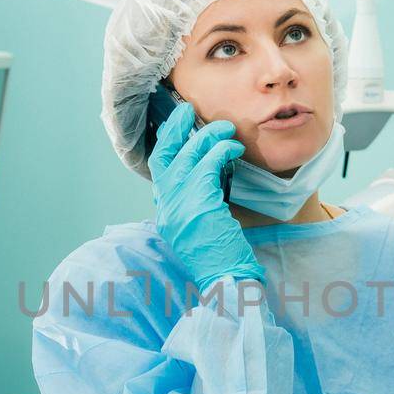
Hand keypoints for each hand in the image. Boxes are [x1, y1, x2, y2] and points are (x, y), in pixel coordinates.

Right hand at [150, 101, 262, 290]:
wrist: (226, 282)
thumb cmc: (221, 260)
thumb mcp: (199, 230)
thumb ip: (195, 205)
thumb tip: (209, 177)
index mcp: (166, 214)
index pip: (160, 171)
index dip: (168, 145)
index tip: (178, 127)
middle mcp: (167, 208)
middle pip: (163, 156)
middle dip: (174, 129)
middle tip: (187, 110)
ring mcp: (179, 205)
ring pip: (187, 156)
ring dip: (207, 136)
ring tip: (226, 128)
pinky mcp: (198, 203)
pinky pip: (207, 165)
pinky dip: (220, 151)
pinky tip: (233, 148)